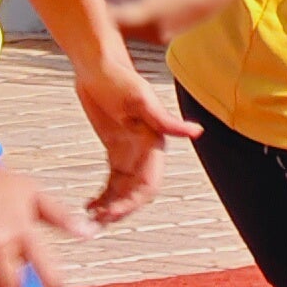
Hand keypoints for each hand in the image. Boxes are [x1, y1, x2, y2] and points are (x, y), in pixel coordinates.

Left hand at [72, 53, 197, 225]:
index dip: (133, 202)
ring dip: (111, 206)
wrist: (96, 64)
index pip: (149, 183)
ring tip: (91, 218)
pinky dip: (104, 194)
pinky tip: (90, 204)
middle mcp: (145, 152)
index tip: (111, 213)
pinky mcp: (115, 149)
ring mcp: (130, 152)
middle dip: (119, 209)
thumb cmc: (119, 76)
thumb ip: (167, 120)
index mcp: (154, 143)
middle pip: (136, 192)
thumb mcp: (140, 98)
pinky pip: (112, 181)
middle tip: (97, 222)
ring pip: (124, 191)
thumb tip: (197, 133)